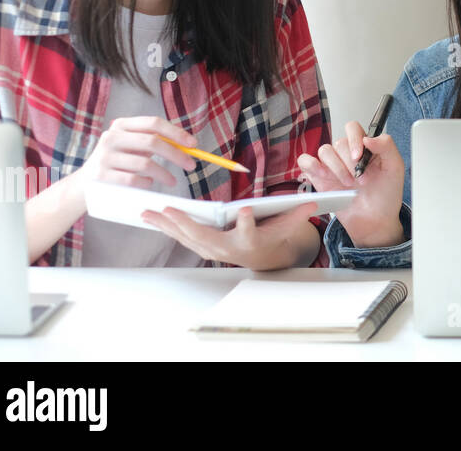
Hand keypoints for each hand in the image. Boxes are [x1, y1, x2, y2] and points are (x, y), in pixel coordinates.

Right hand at [75, 115, 197, 189]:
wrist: (85, 184)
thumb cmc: (118, 162)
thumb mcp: (132, 146)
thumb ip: (154, 141)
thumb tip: (188, 145)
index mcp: (121, 125)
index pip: (154, 123)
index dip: (176, 132)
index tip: (193, 144)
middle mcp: (111, 137)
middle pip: (152, 142)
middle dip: (176, 154)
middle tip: (191, 165)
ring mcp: (104, 156)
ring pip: (145, 163)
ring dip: (164, 174)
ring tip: (172, 181)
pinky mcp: (101, 175)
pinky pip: (133, 179)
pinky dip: (146, 183)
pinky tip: (149, 184)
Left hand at [141, 202, 318, 269]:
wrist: (260, 257)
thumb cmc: (271, 236)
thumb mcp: (287, 226)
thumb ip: (297, 215)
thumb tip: (313, 203)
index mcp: (250, 241)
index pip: (249, 232)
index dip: (246, 222)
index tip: (245, 211)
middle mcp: (227, 248)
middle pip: (205, 237)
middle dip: (186, 224)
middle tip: (171, 211)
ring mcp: (211, 248)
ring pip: (186, 237)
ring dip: (166, 226)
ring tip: (147, 213)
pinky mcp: (201, 245)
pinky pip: (181, 236)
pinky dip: (165, 227)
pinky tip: (151, 218)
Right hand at [296, 121, 405, 248]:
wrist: (374, 219)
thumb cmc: (385, 194)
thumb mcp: (395, 168)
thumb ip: (387, 146)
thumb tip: (368, 137)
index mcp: (365, 146)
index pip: (353, 128)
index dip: (354, 140)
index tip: (359, 157)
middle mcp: (347, 153)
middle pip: (339, 142)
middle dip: (349, 163)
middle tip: (360, 180)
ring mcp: (332, 164)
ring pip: (324, 151)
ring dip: (336, 168)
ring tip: (348, 184)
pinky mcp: (319, 176)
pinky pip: (306, 161)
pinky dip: (311, 165)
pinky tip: (323, 175)